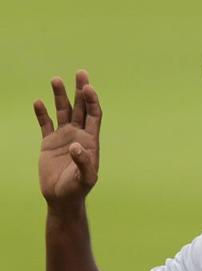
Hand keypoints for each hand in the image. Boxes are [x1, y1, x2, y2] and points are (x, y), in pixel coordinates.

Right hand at [34, 70, 102, 209]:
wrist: (61, 198)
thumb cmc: (77, 189)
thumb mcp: (85, 178)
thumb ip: (83, 162)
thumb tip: (76, 147)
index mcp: (91, 140)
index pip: (94, 114)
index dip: (92, 100)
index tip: (88, 87)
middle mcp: (78, 134)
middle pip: (81, 107)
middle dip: (81, 90)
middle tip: (80, 72)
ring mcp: (63, 137)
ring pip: (63, 111)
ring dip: (60, 96)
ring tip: (56, 79)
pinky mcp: (49, 143)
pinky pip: (45, 124)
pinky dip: (42, 113)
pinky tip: (38, 101)